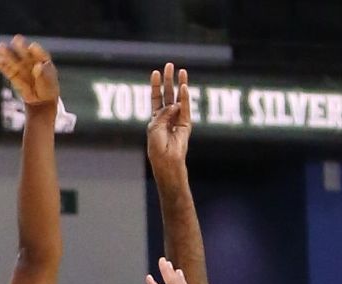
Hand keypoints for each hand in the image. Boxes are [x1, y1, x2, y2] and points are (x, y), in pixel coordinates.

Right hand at [0, 35, 57, 105]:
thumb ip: (44, 74)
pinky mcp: (11, 73)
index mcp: (43, 59)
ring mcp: (20, 66)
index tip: (31, 47)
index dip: (35, 51)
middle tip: (16, 40)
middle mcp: (30, 60)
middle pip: (24, 54)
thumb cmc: (48, 88)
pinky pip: (2, 66)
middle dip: (20, 48)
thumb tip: (38, 67)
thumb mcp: (49, 82)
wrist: (41, 99)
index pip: (39, 53)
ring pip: (11, 60)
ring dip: (5, 54)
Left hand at [147, 64, 191, 178]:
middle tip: (169, 65)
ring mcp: (177, 119)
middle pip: (167, 94)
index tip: (155, 72)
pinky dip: (185, 98)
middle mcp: (167, 117)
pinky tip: (184, 87)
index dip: (156, 85)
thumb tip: (174, 104)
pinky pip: (185, 108)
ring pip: (178, 98)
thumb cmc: (157, 147)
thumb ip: (163, 113)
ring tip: (181, 71)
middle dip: (168, 80)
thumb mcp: (154, 127)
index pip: (156, 98)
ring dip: (179, 84)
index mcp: (156, 118)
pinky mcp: (186, 124)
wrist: (167, 160)